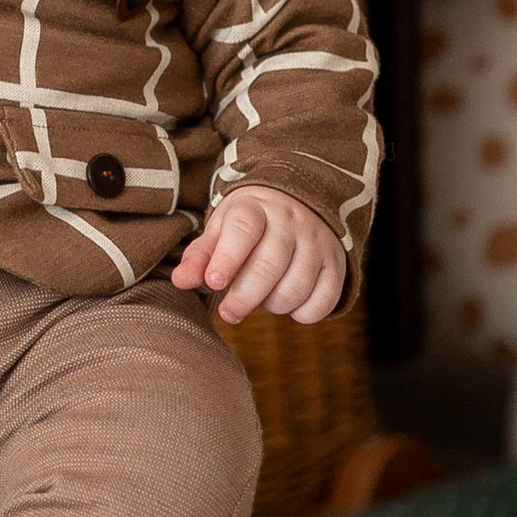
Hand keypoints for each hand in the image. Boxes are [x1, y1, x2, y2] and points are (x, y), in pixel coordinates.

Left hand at [172, 188, 345, 325]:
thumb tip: (180, 281)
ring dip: (273, 305)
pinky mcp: (336, 264)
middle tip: (228, 313)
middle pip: (270, 263)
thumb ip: (200, 256)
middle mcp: (290, 221)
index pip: (243, 229)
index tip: (214, 282)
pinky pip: (325, 299)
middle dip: (246, 296)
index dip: (228, 257)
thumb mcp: (220, 230)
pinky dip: (304, 313)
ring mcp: (317, 242)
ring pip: (297, 285)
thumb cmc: (248, 224)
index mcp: (255, 208)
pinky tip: (288, 305)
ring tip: (259, 299)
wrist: (297, 202)